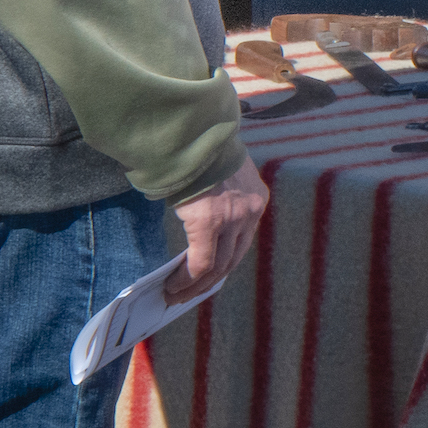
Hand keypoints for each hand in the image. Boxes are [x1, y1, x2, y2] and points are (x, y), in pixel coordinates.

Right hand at [168, 155, 269, 299]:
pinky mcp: (209, 222)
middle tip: (186, 294)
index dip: (222, 265)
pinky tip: (171, 286)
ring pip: (216, 267)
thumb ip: (219, 199)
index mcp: (256, 198)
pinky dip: (185, 279)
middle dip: (207, 282)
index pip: (242, 243)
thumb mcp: (221, 176)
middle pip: (232, 260)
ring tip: (174, 295)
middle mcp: (250, 211)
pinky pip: (200, 262)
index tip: (205, 278)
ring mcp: (232, 218)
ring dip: (193, 286)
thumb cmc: (199, 151)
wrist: (192, 132)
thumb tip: (200, 221)